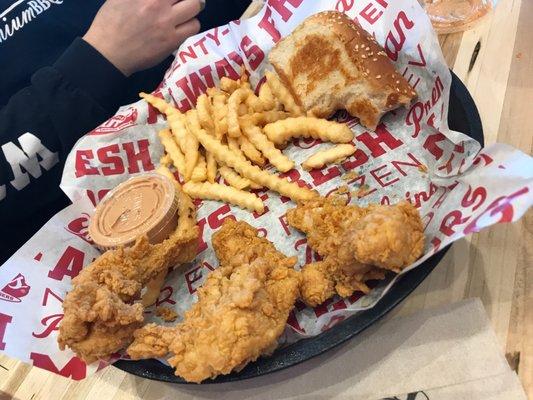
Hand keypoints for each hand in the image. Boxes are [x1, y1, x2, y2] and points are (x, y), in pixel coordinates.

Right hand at [83, 0, 201, 75]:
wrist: (108, 52)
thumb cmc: (110, 22)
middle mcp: (159, 5)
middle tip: (186, 0)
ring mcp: (167, 23)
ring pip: (195, 9)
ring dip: (192, 10)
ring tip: (185, 14)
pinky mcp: (172, 40)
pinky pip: (193, 28)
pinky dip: (190, 25)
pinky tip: (182, 27)